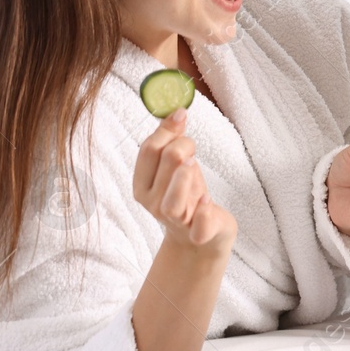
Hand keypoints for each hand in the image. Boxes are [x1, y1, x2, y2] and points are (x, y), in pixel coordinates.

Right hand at [133, 109, 235, 253]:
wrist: (200, 239)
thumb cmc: (186, 195)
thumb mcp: (174, 167)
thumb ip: (171, 141)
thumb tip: (175, 112)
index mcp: (142, 185)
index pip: (147, 152)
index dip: (166, 130)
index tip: (181, 115)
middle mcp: (154, 204)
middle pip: (165, 165)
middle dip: (182, 146)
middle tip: (192, 147)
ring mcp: (177, 221)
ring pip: (172, 202)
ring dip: (184, 178)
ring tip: (193, 164)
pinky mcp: (200, 234)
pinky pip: (199, 227)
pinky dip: (203, 213)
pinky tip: (207, 201)